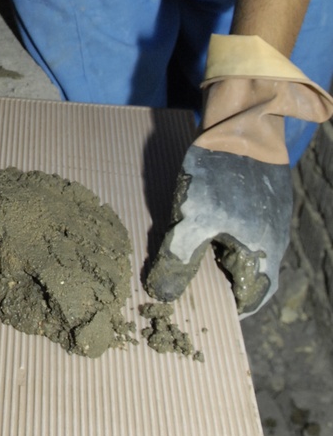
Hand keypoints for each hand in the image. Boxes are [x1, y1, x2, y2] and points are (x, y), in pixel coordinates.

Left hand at [144, 144, 291, 315]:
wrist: (241, 125)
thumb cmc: (218, 176)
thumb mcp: (191, 221)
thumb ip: (177, 261)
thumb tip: (162, 295)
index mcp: (262, 254)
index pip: (250, 299)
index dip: (226, 308)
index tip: (201, 310)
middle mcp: (273, 241)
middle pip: (247, 277)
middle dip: (219, 284)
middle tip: (187, 285)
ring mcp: (270, 219)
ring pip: (244, 253)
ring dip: (220, 259)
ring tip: (189, 258)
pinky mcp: (262, 201)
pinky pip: (243, 231)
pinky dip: (223, 238)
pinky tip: (201, 228)